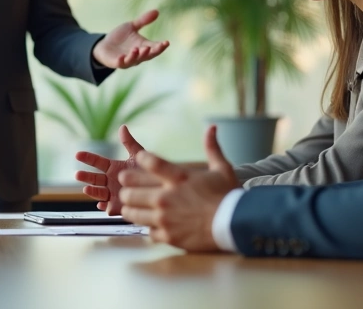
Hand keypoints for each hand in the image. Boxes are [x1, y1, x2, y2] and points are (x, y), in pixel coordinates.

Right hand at [74, 125, 153, 214]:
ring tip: (86, 189)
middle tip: (78, 175)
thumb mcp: (138, 156)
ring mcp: (113, 194)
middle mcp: (110, 181)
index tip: (78, 154)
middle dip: (85, 177)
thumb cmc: (148, 171)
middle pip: (94, 178)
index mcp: (113, 167)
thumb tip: (123, 127)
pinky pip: (109, 208)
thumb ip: (129, 143)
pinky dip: (104, 207)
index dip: (88, 158)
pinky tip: (102, 205)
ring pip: (98, 193)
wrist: (159, 188)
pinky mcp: (118, 206)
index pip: (97, 162)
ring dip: (92, 192)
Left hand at [92, 9, 169, 68]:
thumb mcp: (132, 26)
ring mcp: (127, 60)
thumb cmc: (120, 37)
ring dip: (136, 55)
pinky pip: (120, 63)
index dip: (161, 46)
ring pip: (134, 60)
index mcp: (143, 47)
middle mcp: (138, 56)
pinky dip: (122, 60)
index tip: (167, 42)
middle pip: (148, 56)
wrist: (104, 45)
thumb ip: (143, 21)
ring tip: (137, 49)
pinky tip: (122, 57)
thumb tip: (157, 11)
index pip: (155, 48)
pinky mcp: (116, 62)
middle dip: (152, 52)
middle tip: (157, 47)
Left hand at [118, 125, 238, 251]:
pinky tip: (153, 225)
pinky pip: (146, 231)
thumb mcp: (222, 169)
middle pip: (129, 189)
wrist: (235, 226)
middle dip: (127, 187)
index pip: (148, 161)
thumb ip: (212, 148)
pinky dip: (149, 228)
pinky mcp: (167, 236)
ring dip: (130, 207)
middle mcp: (166, 197)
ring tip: (133, 206)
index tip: (139, 159)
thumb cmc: (229, 196)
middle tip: (128, 188)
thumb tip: (212, 128)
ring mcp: (164, 218)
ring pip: (131, 211)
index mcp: (177, 178)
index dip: (140, 158)